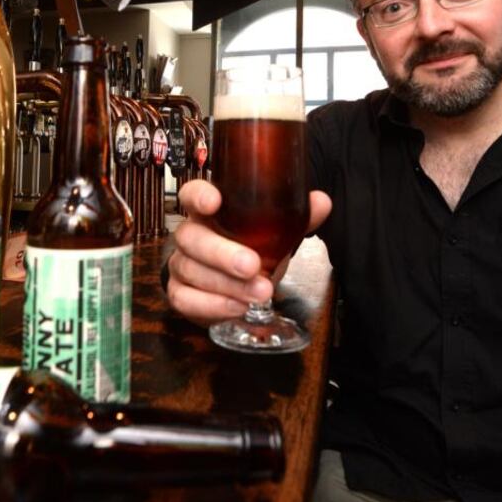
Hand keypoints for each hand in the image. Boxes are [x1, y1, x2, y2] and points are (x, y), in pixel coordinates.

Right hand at [166, 179, 331, 325]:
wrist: (235, 285)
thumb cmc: (250, 249)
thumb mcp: (275, 234)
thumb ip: (295, 218)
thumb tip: (322, 202)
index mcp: (208, 212)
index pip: (191, 194)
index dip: (199, 196)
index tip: (214, 202)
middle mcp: (189, 235)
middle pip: (191, 238)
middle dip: (222, 253)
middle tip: (253, 265)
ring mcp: (180, 265)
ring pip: (191, 271)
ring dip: (227, 285)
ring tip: (260, 293)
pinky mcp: (179, 294)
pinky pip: (185, 300)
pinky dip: (213, 305)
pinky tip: (239, 307)